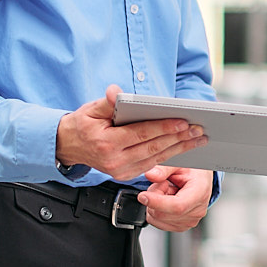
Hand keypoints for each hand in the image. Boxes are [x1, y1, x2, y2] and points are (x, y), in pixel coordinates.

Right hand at [56, 85, 205, 181]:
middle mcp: (115, 160)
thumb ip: (106, 102)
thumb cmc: (82, 125)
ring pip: (156, 158)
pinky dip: (168, 156)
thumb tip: (115, 92)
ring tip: (197, 139)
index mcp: (107, 143)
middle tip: (198, 130)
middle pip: (153, 148)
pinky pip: (151, 165)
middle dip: (178, 138)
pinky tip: (182, 147)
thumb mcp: (90, 109)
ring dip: (179, 149)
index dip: (164, 128)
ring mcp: (120, 171)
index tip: (183, 122)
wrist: (68, 146)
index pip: (141, 134)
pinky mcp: (125, 175)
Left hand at [139, 165, 211, 232]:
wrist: (201, 178)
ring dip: (155, 204)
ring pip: (157, 219)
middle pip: (162, 214)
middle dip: (154, 197)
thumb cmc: (193, 170)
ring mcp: (189, 221)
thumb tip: (150, 175)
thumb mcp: (179, 163)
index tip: (142, 196)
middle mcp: (197, 211)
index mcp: (200, 193)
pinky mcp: (181, 226)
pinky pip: (157, 222)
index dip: (157, 203)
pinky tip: (167, 200)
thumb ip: (164, 169)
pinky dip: (156, 210)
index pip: (177, 206)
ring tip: (167, 191)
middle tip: (163, 183)